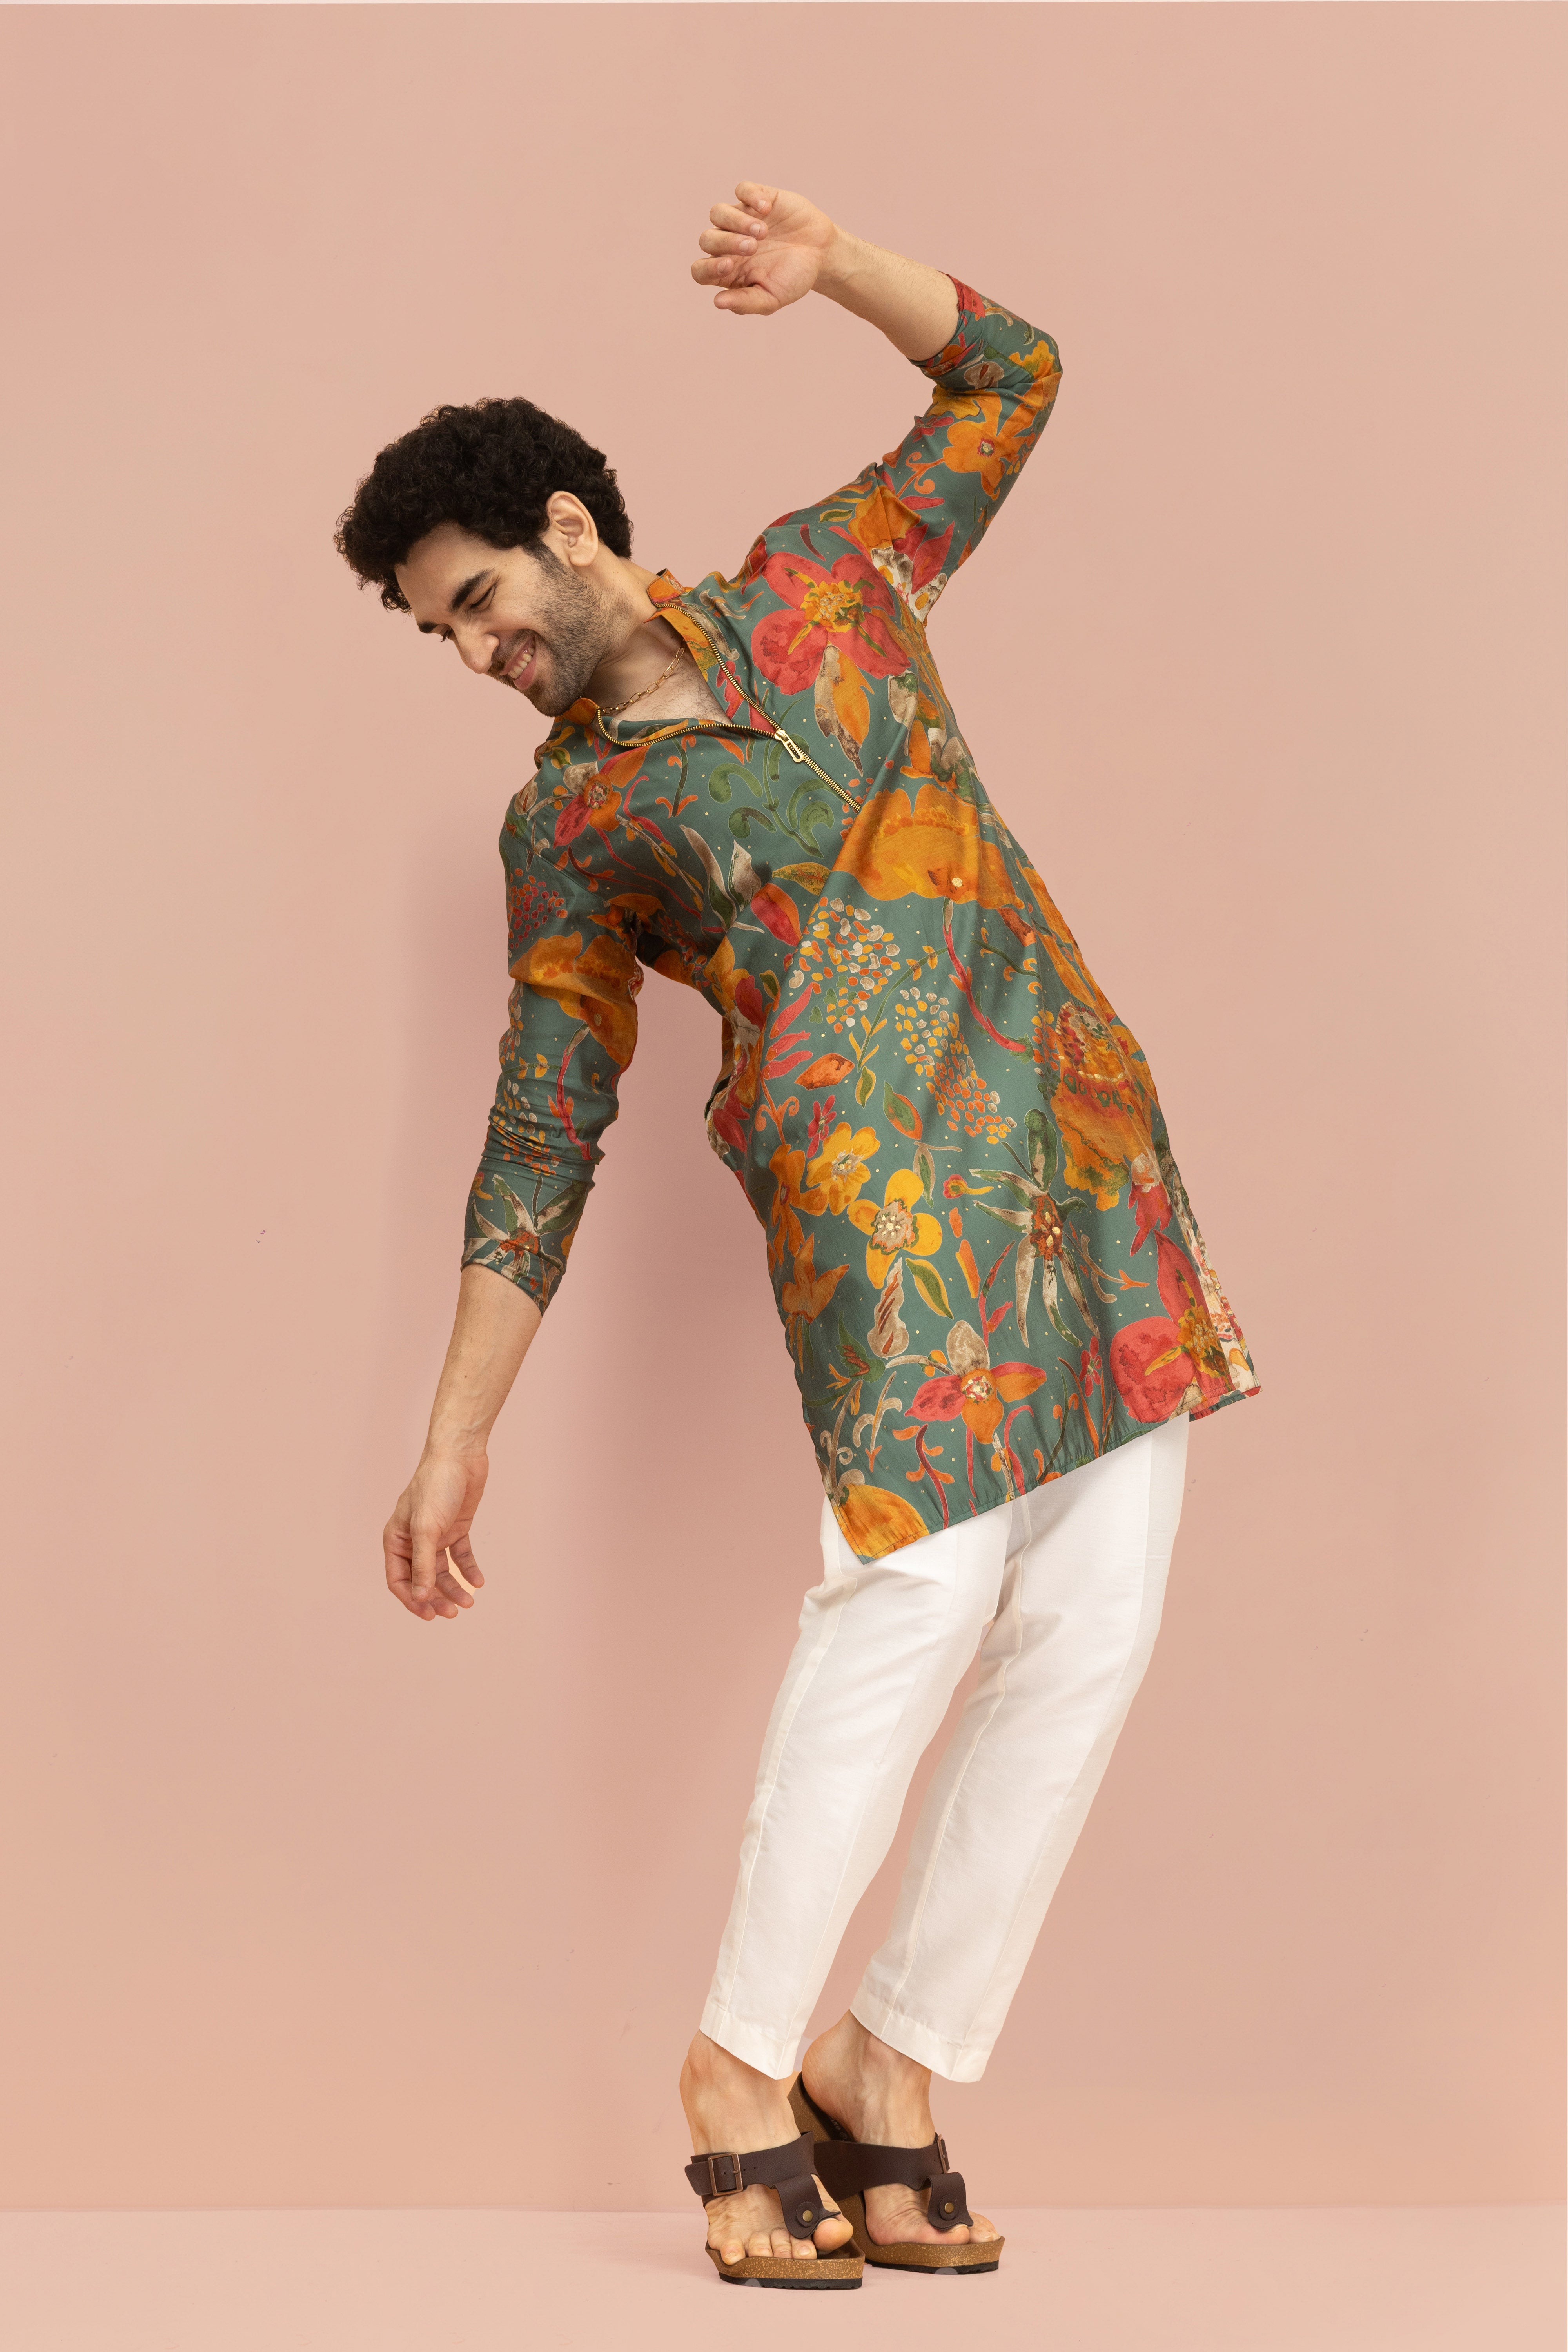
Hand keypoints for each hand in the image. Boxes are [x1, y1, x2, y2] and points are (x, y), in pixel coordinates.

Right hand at [383, 1449, 488, 1621]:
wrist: (460, 1455)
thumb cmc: (435, 1486)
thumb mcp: (426, 1528)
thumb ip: (423, 1565)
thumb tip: (420, 1597)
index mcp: (396, 1539)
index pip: (399, 1580)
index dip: (412, 1599)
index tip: (430, 1614)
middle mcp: (413, 1540)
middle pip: (423, 1579)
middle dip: (436, 1597)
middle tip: (454, 1612)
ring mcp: (436, 1535)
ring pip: (443, 1571)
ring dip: (454, 1588)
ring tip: (469, 1601)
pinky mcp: (456, 1529)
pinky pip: (461, 1556)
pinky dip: (469, 1569)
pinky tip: (478, 1581)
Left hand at [691, 182, 836, 316]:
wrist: (820, 254)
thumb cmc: (793, 278)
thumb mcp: (772, 298)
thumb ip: (745, 303)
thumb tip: (717, 303)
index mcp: (728, 271)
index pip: (700, 270)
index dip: (708, 268)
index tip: (729, 265)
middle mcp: (729, 244)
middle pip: (706, 239)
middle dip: (726, 243)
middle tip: (753, 247)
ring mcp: (741, 218)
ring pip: (717, 213)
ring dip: (736, 221)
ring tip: (762, 232)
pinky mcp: (757, 198)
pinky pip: (742, 190)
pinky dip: (751, 196)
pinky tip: (767, 209)